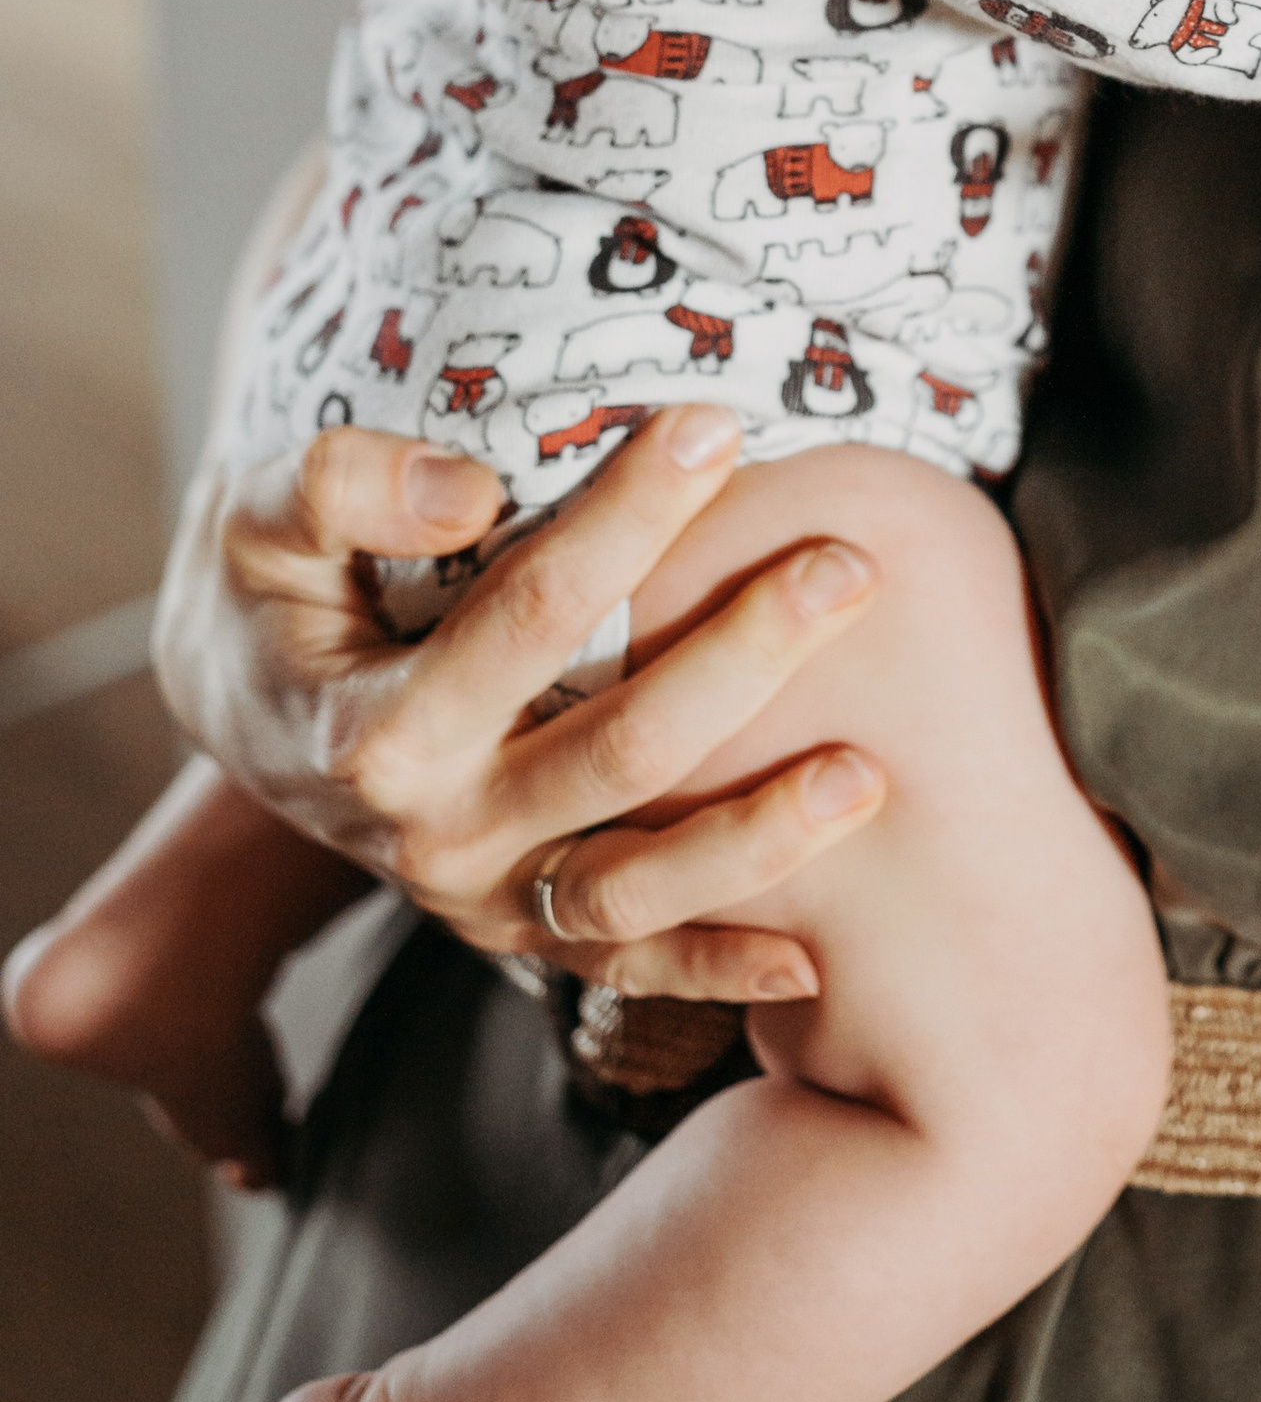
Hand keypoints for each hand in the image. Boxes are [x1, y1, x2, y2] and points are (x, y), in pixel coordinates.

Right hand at [155, 406, 887, 1001]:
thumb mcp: (262, 517)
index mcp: (376, 728)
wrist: (251, 701)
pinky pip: (625, 970)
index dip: (630, 519)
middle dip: (744, 654)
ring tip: (867, 769)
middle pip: (619, 747)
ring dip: (759, 834)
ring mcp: (482, 895)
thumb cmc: (279, 585)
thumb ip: (344, 487)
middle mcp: (434, 831)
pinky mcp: (520, 932)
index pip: (531, 614)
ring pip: (637, 885)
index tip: (719, 430)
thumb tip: (475, 490)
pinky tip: (813, 954)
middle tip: (847, 566)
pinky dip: (717, 972)